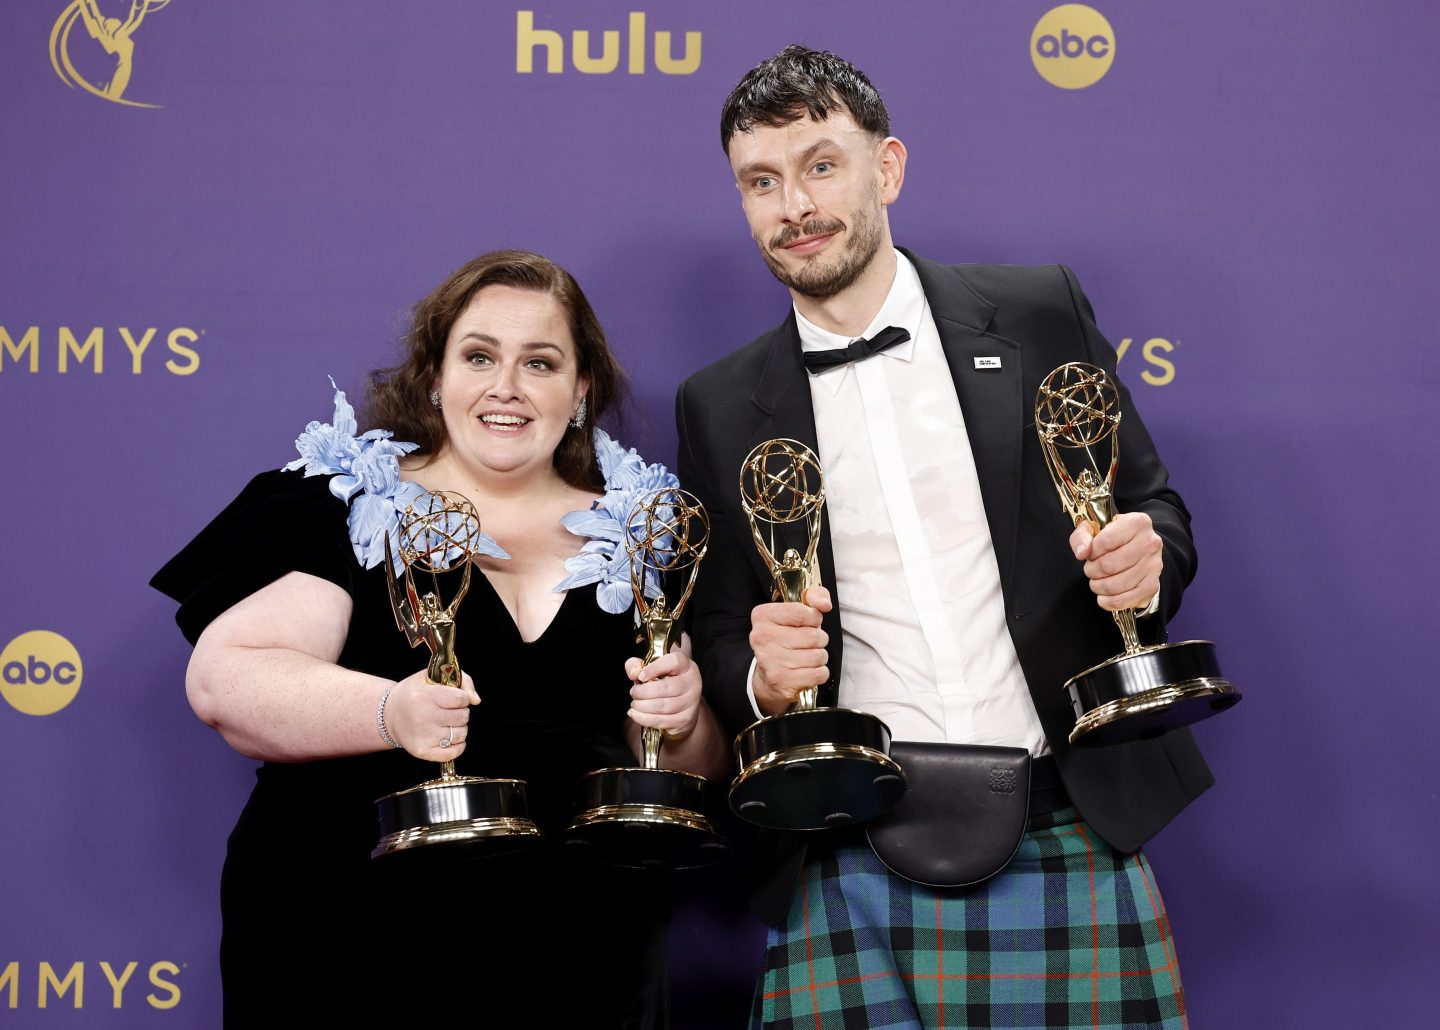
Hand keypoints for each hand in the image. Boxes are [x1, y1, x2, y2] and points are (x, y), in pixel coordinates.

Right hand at [387, 668, 478, 761]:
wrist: (388, 715)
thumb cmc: (413, 694)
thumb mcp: (432, 676)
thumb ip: (462, 680)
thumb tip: (476, 700)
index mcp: (425, 696)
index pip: (461, 699)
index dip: (462, 698)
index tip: (455, 698)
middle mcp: (424, 717)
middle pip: (463, 717)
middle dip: (460, 712)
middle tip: (448, 711)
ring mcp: (424, 736)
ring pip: (461, 734)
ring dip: (458, 728)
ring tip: (445, 723)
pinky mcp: (423, 751)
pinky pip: (453, 753)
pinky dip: (457, 746)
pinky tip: (448, 737)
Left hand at [626, 634, 703, 742]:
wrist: (680, 708)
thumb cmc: (663, 683)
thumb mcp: (650, 669)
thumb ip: (637, 665)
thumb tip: (634, 673)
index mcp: (685, 665)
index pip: (674, 662)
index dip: (655, 668)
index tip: (640, 676)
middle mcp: (692, 682)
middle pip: (667, 687)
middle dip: (643, 692)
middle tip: (633, 693)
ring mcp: (691, 702)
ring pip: (664, 706)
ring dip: (643, 706)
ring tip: (635, 704)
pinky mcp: (686, 719)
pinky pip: (662, 720)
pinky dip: (645, 719)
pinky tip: (636, 714)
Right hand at [750, 585, 831, 715]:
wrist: (768, 678)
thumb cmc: (786, 640)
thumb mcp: (796, 612)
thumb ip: (814, 596)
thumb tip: (824, 604)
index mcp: (763, 616)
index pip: (802, 612)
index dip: (814, 618)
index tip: (810, 623)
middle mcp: (762, 637)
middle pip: (813, 635)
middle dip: (819, 639)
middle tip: (809, 643)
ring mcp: (771, 661)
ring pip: (818, 655)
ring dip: (819, 657)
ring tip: (807, 658)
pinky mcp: (782, 681)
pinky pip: (819, 673)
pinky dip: (819, 673)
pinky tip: (807, 671)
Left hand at [1070, 512, 1161, 611]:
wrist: (1138, 548)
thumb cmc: (1113, 538)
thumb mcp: (1093, 528)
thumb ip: (1081, 536)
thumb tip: (1082, 553)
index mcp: (1137, 523)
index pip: (1104, 542)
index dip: (1091, 552)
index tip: (1090, 554)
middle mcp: (1150, 543)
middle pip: (1108, 566)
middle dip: (1092, 571)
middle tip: (1090, 569)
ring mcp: (1154, 566)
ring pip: (1115, 585)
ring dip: (1098, 586)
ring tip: (1096, 581)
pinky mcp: (1152, 586)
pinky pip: (1124, 600)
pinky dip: (1108, 601)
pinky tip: (1103, 595)